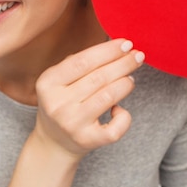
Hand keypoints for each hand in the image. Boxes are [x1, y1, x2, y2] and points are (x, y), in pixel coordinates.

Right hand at [33, 39, 143, 161]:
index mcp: (48, 83)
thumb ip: (80, 63)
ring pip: (108, 96)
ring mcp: (72, 124)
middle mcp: (57, 104)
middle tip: (138, 55)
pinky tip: (120, 109)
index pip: (82, 61)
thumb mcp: (59, 80)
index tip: (126, 43)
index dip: (107, 50)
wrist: (53, 142)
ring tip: (130, 77)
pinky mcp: (86, 141)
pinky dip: (124, 117)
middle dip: (123, 63)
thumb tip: (117, 47)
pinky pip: (115, 128)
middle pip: (99, 77)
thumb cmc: (63, 103)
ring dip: (125, 83)